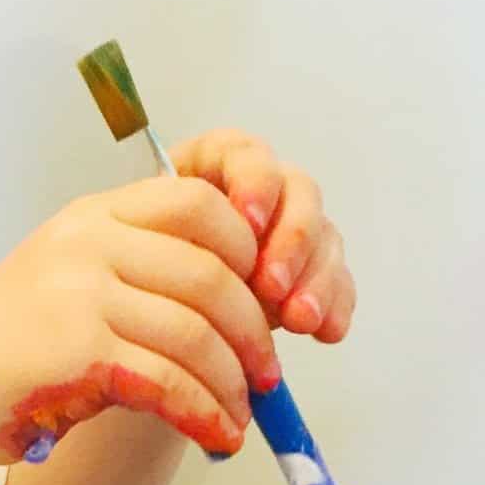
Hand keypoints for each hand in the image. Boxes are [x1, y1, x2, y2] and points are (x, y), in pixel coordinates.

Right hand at [0, 172, 280, 463]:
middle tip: (267, 374)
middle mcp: (88, 243)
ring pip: (196, 334)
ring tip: (241, 415)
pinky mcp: (80, 352)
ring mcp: (82, 293)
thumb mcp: (73, 274)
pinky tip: (215, 433)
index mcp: (93, 214)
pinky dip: (204, 412)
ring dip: (233, 383)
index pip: (197, 202)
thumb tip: (242, 302)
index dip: (248, 247)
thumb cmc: (14, 343)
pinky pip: (168, 381)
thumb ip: (142, 267)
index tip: (263, 297)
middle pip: (210, 273)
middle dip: (254, 331)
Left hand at [169, 129, 355, 342]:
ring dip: (316, 279)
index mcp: (215, 168)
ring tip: (299, 320)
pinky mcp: (312, 270)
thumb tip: (208, 253)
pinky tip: (325, 331)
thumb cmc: (147, 269)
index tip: (247, 222)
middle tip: (272, 286)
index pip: (245, 154)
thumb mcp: (149, 249)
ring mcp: (291, 229)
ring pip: (323, 236)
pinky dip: (334, 305)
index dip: (254, 183)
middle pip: (297, 193)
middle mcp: (262, 192)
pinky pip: (337, 279)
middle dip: (292, 240)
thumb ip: (176, 239)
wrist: (160, 312)